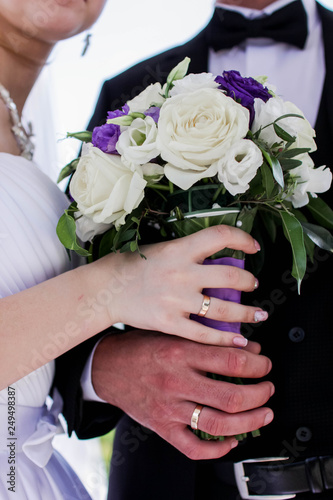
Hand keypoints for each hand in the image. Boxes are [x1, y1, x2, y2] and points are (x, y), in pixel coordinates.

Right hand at [92, 330, 273, 459]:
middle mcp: (175, 382)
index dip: (257, 364)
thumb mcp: (174, 333)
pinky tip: (232, 440)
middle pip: (230, 397)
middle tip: (268, 388)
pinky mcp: (162, 427)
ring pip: (218, 424)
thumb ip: (210, 340)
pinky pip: (193, 448)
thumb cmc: (142, 346)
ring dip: (250, 421)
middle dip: (260, 394)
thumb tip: (248, 347)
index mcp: (180, 353)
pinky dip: (218, 449)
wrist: (108, 366)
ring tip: (264, 413)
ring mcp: (169, 408)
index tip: (264, 363)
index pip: (230, 361)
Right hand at [101, 225, 266, 345]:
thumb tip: (221, 259)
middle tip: (254, 285)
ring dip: (247, 313)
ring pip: (224, 310)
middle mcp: (181, 273)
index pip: (220, 236)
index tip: (253, 246)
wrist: (106, 288)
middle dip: (250, 282)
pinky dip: (226, 339)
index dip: (243, 238)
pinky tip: (240, 339)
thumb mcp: (162, 248)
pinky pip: (205, 335)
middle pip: (232, 278)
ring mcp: (176, 300)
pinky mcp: (169, 323)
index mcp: (179, 249)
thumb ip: (189, 253)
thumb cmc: (133, 266)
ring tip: (257, 314)